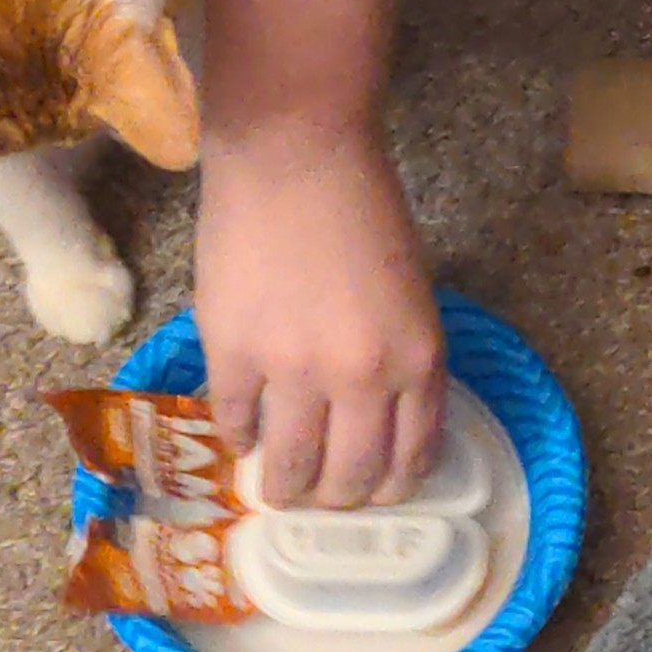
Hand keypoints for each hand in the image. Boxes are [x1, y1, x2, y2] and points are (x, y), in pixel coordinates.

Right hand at [195, 121, 444, 509]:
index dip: (386, 488)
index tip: (368, 491)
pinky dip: (239, 436)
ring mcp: (295, 370)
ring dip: (284, 487)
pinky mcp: (234, 352)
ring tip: (275, 486)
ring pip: (292, 466)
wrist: (294, 152)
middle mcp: (363, 379)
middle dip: (335, 499)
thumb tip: (372, 414)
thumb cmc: (360, 205)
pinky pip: (235, 421)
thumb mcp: (410, 291)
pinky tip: (241, 431)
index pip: (409, 460)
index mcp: (417, 359)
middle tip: (318, 497)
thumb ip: (398, 356)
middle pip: (351, 478)